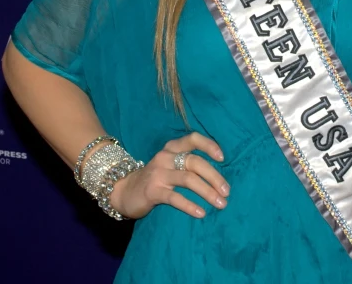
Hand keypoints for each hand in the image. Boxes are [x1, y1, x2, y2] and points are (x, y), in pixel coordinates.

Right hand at [109, 132, 228, 218]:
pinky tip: (201, 213)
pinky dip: (190, 205)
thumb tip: (218, 174)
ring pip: (188, 179)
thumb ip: (187, 163)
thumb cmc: (155, 178)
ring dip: (208, 192)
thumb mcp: (169, 164)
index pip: (193, 139)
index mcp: (171, 148)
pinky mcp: (152, 191)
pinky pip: (175, 198)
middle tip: (227, 191)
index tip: (223, 158)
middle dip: (214, 176)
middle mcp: (165, 157)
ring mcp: (158, 173)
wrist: (124, 191)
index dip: (209, 145)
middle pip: (195, 162)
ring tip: (221, 203)